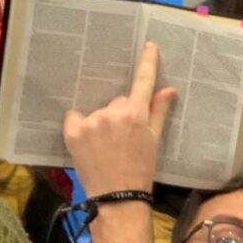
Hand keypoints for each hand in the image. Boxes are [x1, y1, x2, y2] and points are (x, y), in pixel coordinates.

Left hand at [63, 42, 176, 196]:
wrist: (118, 196)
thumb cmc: (141, 170)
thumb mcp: (154, 140)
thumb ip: (158, 112)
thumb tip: (169, 90)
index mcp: (135, 114)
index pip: (142, 82)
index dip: (147, 63)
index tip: (149, 46)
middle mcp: (112, 113)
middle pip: (117, 101)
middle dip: (121, 114)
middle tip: (123, 138)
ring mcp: (91, 121)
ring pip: (98, 110)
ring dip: (101, 122)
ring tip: (106, 146)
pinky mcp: (73, 130)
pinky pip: (76, 117)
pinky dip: (81, 126)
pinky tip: (88, 143)